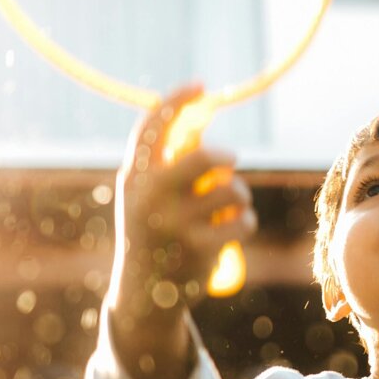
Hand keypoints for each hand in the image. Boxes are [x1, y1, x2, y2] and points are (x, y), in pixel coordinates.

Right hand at [112, 85, 256, 312]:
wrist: (144, 292)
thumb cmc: (151, 233)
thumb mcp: (145, 196)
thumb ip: (165, 164)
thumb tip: (199, 123)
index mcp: (134, 178)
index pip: (152, 128)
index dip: (176, 101)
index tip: (200, 86)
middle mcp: (150, 198)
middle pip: (203, 158)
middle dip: (225, 158)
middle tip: (228, 165)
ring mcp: (174, 224)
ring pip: (231, 190)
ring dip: (240, 195)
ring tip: (233, 206)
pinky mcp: (199, 248)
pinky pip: (242, 222)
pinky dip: (245, 223)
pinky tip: (235, 230)